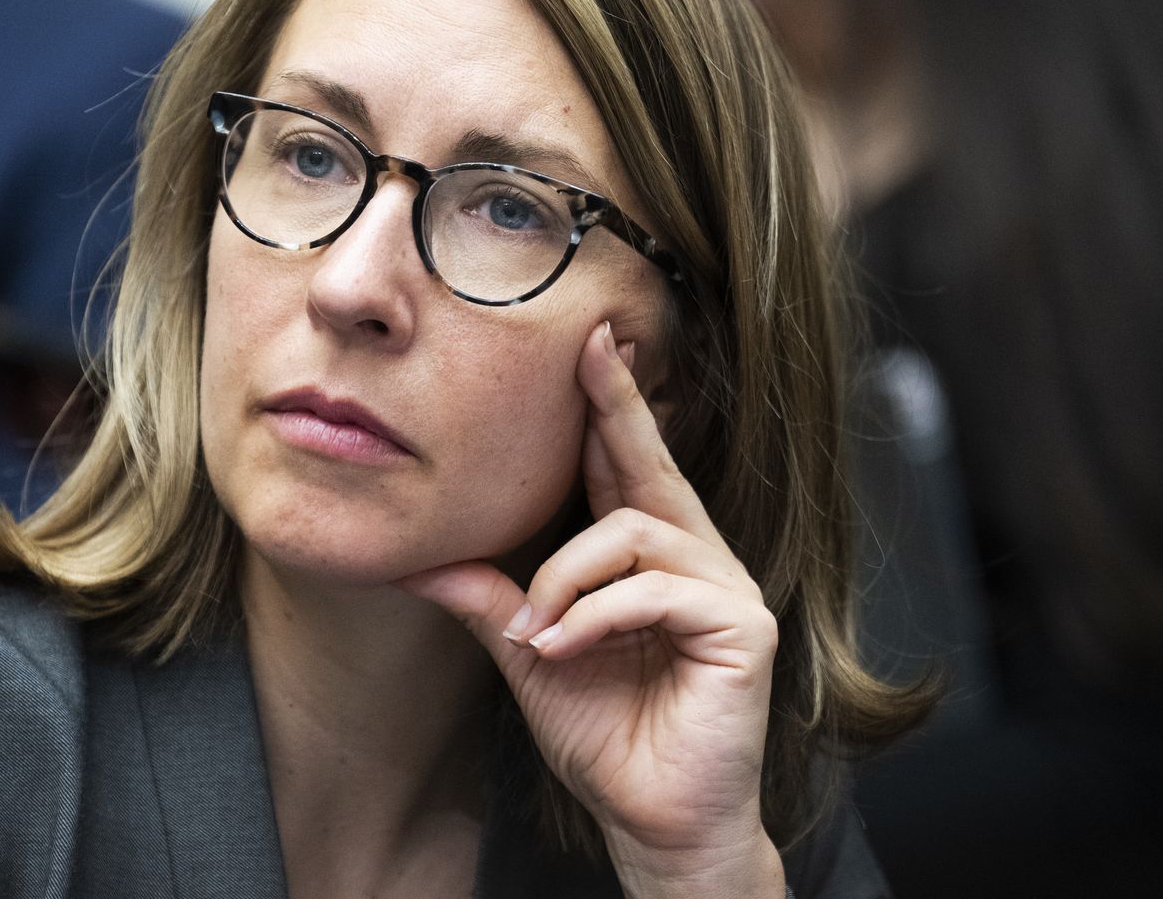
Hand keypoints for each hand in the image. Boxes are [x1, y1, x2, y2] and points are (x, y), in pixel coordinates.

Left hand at [399, 322, 782, 897]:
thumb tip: (417, 564)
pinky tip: (562, 649)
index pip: (629, 466)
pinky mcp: (745, 627)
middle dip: (618, 405)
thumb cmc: (605, 737)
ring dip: (566, 577)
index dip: (612, 403)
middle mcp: (698, 560)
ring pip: (634, 533)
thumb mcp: (532, 654)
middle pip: (651, 466)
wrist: (651, 820)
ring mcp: (728, 591)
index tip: (592, 341)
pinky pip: (655, 589)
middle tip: (590, 348)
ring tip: (537, 631)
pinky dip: (594, 616)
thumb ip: (491, 602)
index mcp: (652, 558)